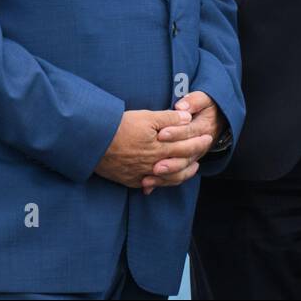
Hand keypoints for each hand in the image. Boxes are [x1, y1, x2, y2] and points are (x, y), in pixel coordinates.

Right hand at [94, 109, 211, 190]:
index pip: (186, 148)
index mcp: (160, 148)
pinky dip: (163, 182)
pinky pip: (152, 184)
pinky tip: (167, 178)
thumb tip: (188, 118)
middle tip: (204, 150)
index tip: (208, 137)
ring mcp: (142, 174)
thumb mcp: (146, 117)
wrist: (93, 142)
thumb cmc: (120, 126)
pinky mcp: (131, 180)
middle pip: (181, 164)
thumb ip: (169, 119)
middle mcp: (153, 164)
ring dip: (183, 173)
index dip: (199, 143)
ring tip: (192, 167)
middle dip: (195, 156)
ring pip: (169, 178)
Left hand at [144, 91, 224, 193]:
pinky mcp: (185, 164)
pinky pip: (175, 177)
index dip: (175, 133)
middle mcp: (200, 146)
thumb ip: (193, 102)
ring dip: (166, 174)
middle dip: (170, 161)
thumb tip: (181, 107)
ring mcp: (193, 157)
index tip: (161, 134)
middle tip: (156, 164)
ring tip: (151, 175)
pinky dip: (161, 182)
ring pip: (182, 170)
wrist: (216, 120)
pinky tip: (147, 186)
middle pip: (185, 156)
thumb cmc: (204, 108)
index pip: (189, 132)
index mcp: (204, 129)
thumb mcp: (202, 100)